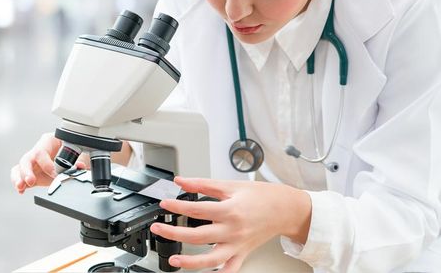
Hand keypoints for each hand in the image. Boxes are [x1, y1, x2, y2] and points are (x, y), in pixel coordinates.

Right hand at [9, 133, 86, 193]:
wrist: (76, 155)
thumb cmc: (74, 149)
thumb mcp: (78, 153)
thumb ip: (78, 160)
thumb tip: (80, 167)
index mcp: (48, 142)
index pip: (41, 153)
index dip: (47, 165)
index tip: (56, 175)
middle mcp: (38, 152)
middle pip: (26, 160)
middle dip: (27, 171)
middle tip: (31, 181)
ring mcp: (32, 163)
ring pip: (20, 168)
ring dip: (19, 178)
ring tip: (20, 187)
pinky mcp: (31, 174)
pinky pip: (19, 177)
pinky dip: (19, 183)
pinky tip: (21, 190)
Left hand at [149, 177, 311, 271]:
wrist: (286, 209)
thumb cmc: (262, 196)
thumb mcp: (230, 185)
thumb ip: (203, 184)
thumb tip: (181, 181)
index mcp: (230, 210)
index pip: (196, 210)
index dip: (176, 207)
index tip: (164, 204)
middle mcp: (233, 230)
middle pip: (198, 235)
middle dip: (174, 233)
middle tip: (158, 229)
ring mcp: (237, 245)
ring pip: (212, 259)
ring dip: (191, 262)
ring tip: (174, 260)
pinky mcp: (242, 253)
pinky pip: (229, 269)